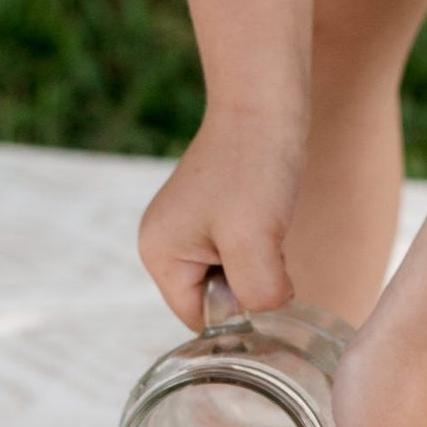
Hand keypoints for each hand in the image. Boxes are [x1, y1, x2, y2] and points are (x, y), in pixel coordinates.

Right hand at [138, 107, 305, 329]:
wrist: (266, 105)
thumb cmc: (254, 168)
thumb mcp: (254, 241)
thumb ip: (257, 293)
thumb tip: (268, 313)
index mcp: (158, 254)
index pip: (199, 320)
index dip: (237, 313)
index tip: (263, 276)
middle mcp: (163, 243)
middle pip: (215, 301)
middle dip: (248, 286)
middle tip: (268, 246)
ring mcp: (187, 228)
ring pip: (233, 278)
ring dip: (259, 265)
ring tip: (268, 228)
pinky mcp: (212, 215)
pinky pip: (240, 254)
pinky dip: (261, 247)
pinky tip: (269, 221)